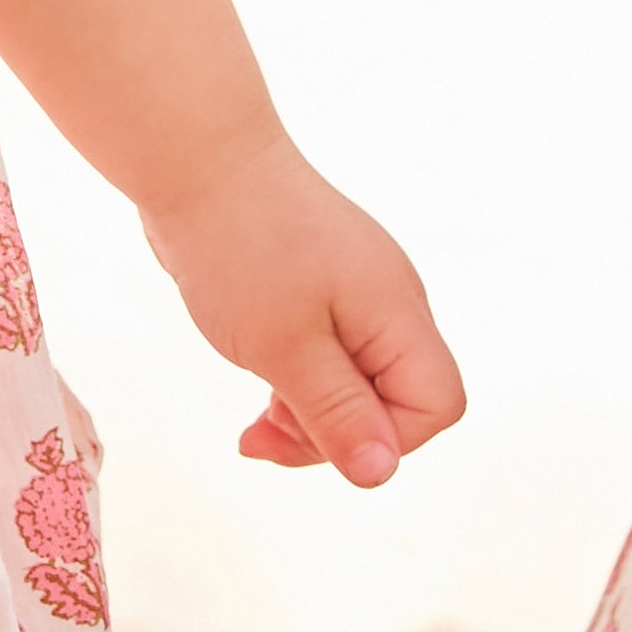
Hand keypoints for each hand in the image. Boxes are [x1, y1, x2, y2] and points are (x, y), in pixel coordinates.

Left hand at [137, 135, 464, 487]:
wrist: (196, 158)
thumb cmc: (240, 247)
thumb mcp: (285, 348)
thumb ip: (337, 413)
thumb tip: (380, 473)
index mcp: (397, 312)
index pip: (435, 404)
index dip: (385, 439)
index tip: (314, 430)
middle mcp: (388, 302)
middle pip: (397, 402)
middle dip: (335, 435)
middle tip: (265, 433)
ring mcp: (353, 292)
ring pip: (357, 383)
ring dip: (309, 415)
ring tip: (255, 418)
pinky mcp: (317, 286)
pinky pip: (327, 356)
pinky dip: (295, 382)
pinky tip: (258, 384)